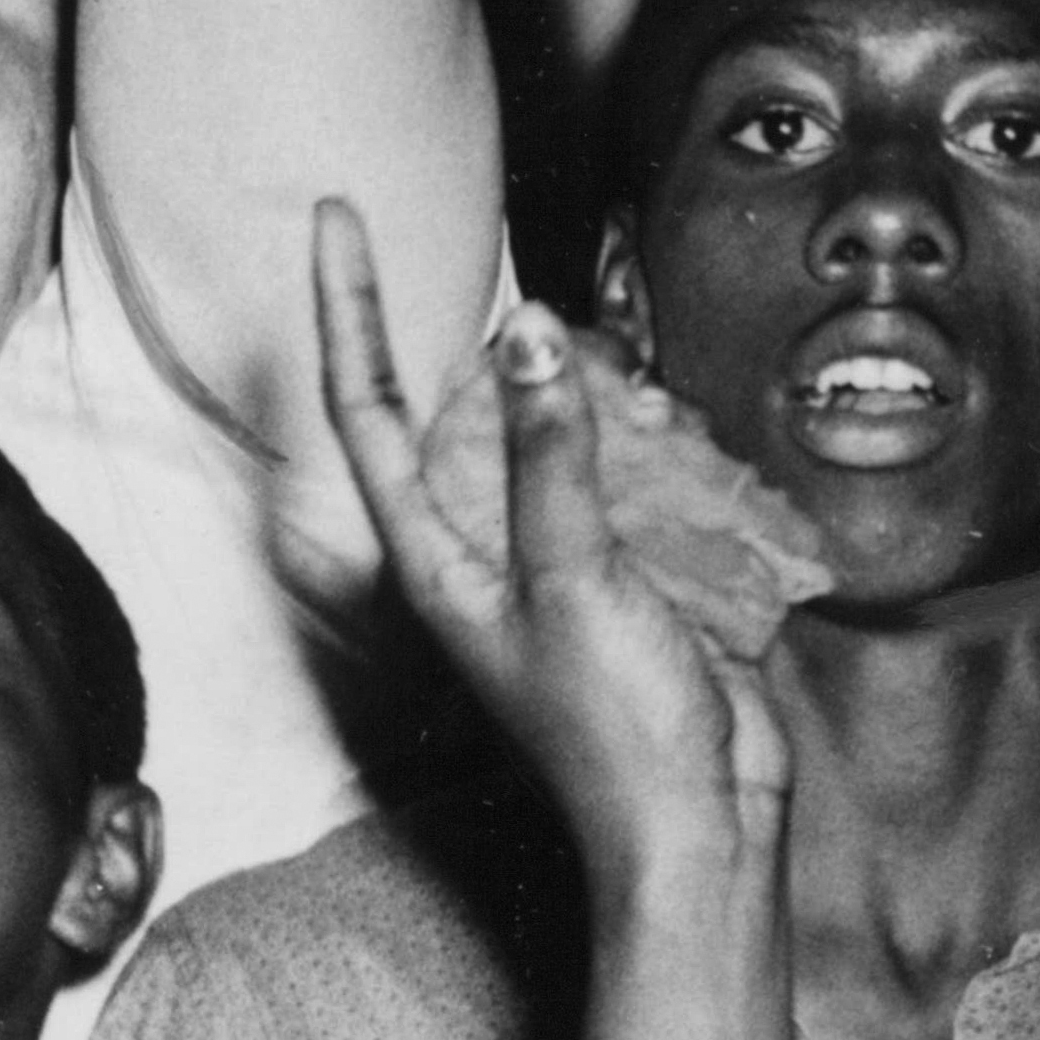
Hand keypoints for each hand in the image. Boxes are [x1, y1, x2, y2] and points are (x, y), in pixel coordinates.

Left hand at [316, 203, 788, 885]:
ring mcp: (558, 559)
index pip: (368, 406)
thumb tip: (525, 333)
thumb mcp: (575, 577)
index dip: (348, 308)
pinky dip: (672, 454)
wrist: (702, 827)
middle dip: (536, 362)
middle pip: (482, 408)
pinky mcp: (634, 573)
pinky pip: (642, 479)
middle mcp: (482, 548)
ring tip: (660, 418)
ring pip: (570, 434)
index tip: (335, 211)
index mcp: (434, 554)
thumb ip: (549, 456)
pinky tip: (705, 456)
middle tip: (597, 346)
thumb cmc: (613, 732)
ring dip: (616, 410)